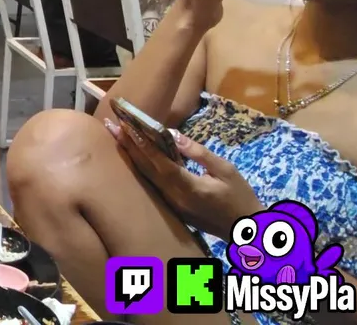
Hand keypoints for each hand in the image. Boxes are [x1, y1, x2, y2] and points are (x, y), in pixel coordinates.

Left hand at [106, 119, 260, 240]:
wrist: (246, 230)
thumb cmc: (240, 197)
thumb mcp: (226, 170)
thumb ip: (198, 153)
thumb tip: (173, 135)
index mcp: (189, 188)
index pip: (159, 163)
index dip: (142, 144)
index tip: (126, 126)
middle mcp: (174, 198)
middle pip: (145, 169)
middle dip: (127, 146)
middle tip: (110, 125)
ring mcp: (171, 205)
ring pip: (146, 177)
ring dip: (131, 156)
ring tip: (117, 136)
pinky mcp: (172, 209)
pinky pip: (152, 185)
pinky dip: (142, 168)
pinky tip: (134, 155)